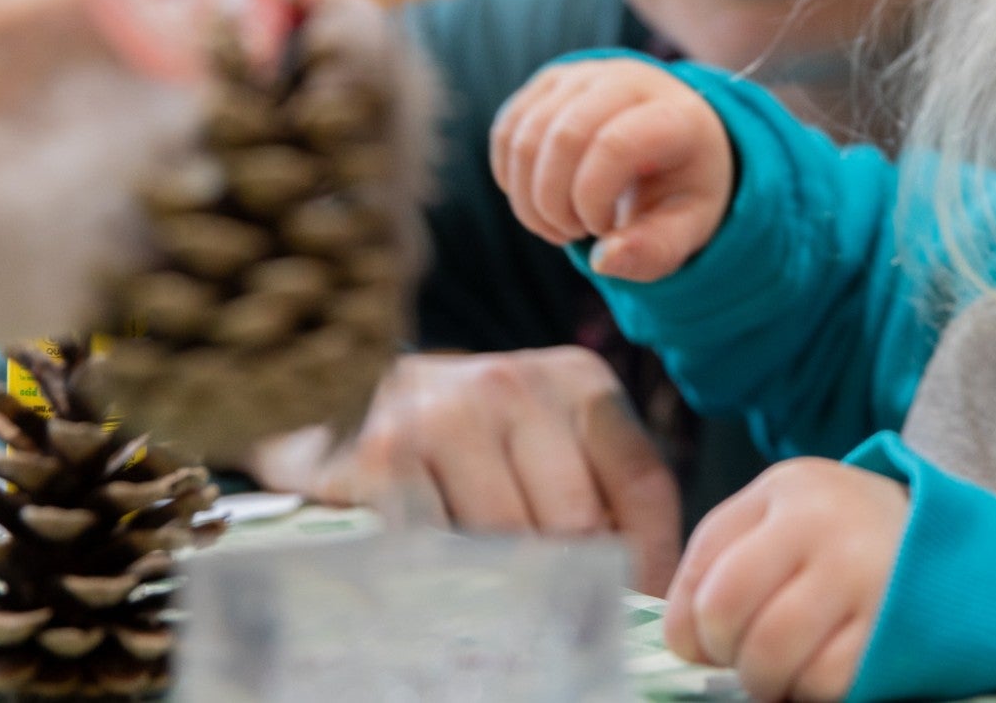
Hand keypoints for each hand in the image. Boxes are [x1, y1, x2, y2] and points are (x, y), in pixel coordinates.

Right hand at [249, 347, 684, 595]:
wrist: (349, 400)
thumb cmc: (473, 434)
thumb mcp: (552, 441)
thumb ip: (603, 493)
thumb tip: (645, 592)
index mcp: (577, 378)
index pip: (643, 484)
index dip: (645, 562)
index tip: (636, 609)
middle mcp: (514, 381)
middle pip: (578, 521)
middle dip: (575, 580)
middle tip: (560, 617)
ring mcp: (446, 413)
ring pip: (509, 540)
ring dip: (509, 584)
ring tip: (502, 601)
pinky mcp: (384, 451)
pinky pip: (439, 545)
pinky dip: (448, 577)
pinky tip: (447, 577)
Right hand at [491, 59, 731, 279]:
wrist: (674, 141)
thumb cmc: (679, 189)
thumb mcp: (685, 227)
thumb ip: (652, 251)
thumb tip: (603, 261)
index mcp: (676, 115)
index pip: (615, 145)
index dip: (593, 199)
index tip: (604, 228)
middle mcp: (628, 80)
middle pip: (563, 136)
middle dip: (554, 203)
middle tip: (574, 232)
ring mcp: (584, 75)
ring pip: (525, 135)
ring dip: (528, 198)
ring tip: (558, 223)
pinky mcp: (549, 82)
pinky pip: (507, 131)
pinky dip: (512, 179)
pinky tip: (540, 200)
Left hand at [665, 459, 906, 702]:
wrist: (961, 554)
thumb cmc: (858, 540)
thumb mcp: (796, 517)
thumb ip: (736, 557)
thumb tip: (685, 640)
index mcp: (788, 489)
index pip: (706, 557)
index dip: (687, 618)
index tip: (700, 644)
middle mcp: (821, 523)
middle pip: (725, 607)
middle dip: (722, 651)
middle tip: (743, 661)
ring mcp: (861, 575)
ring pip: (769, 653)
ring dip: (764, 680)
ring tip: (782, 673)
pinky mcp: (892, 629)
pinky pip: (823, 681)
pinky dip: (812, 690)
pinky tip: (825, 671)